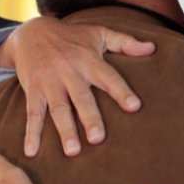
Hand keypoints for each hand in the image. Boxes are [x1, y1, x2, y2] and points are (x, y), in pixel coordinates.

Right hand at [0, 16, 154, 157]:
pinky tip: (32, 151)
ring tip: (73, 151)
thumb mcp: (99, 34)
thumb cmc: (72, 37)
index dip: (121, 91)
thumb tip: (152, 48)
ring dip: (65, 130)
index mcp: (89, 60)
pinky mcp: (33, 90)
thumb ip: (125, 42)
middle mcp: (69, 72)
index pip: (109, 77)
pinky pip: (32, 113)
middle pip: (82, 97)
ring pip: (58, 108)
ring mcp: (49, 82)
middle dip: (90, 118)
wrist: (31, 32)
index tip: (134, 107)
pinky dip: (31, 133)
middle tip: (98, 139)